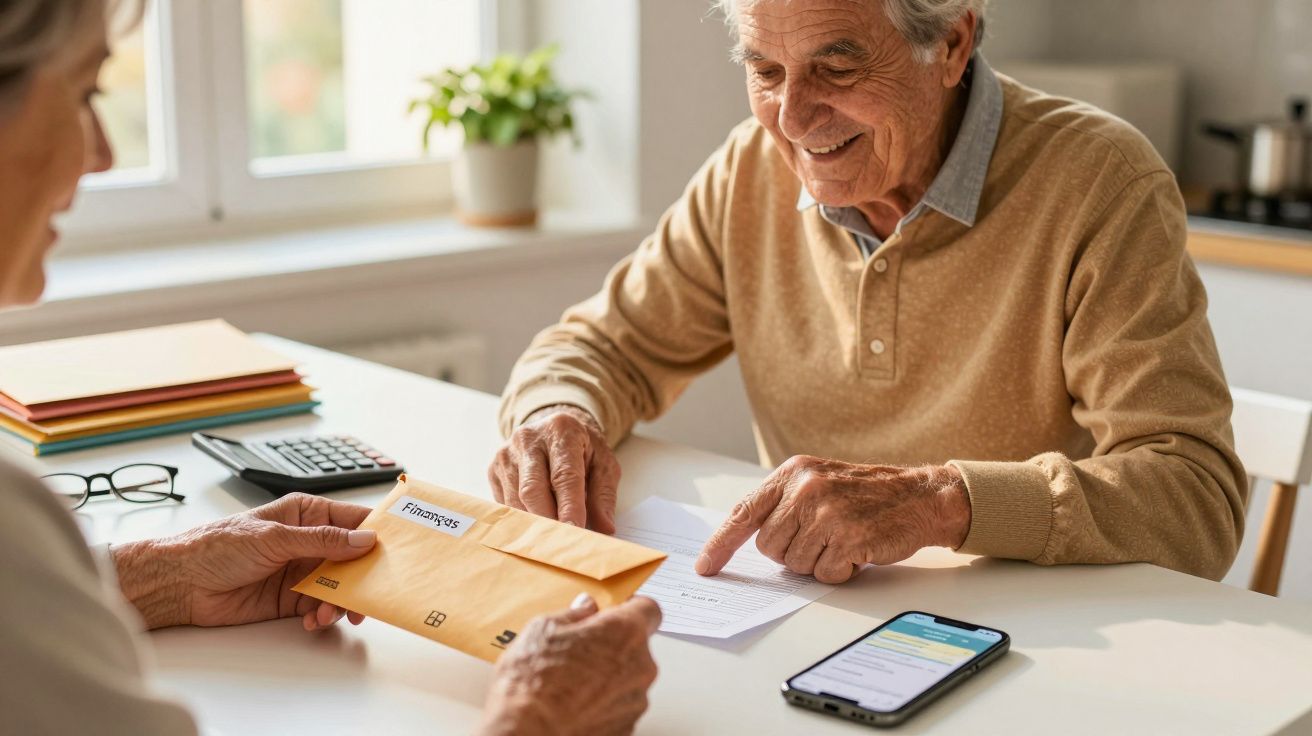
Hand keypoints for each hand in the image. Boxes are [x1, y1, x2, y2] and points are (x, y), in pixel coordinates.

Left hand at [111, 493, 375, 630]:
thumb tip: (364, 539)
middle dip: (365, 576)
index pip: (355, 519)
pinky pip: (322, 607)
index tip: (399, 549)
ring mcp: (302, 571)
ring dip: (343, 601)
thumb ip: (323, 540)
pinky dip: (324, 616)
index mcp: (308, 514)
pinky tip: (312, 619)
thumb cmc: (218, 546)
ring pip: (342, 586)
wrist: (182, 583)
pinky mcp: (293, 599)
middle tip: (372, 593)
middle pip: (355, 558)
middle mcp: (310, 542)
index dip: (379, 532)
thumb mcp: (276, 537)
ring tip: (331, 612)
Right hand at [481, 594, 661, 735]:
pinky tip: (574, 702)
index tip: (613, 611)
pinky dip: (603, 702)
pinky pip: (620, 704)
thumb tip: (585, 609)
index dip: (630, 608)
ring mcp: (636, 700)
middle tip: (579, 649)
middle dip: (612, 645)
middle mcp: (640, 666)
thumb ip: (574, 614)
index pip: (649, 609)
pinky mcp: (627, 726)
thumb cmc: (535, 682)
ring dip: (608, 676)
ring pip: (628, 678)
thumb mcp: (544, 630)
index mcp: (625, 632)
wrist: (530, 730)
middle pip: (636, 646)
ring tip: (571, 681)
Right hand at [489, 404, 621, 532]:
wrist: (554, 428)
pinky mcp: (494, 469)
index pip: (564, 476)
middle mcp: (529, 439)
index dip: (569, 507)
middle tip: (560, 545)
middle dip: (546, 521)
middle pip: (532, 490)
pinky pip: (504, 503)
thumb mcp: (603, 464)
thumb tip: (604, 528)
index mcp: (561, 431)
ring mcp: (507, 454)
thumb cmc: (582, 448)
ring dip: (533, 523)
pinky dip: (521, 519)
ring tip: (550, 538)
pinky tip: (535, 524)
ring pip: (515, 500)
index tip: (574, 531)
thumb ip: (604, 495)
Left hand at [694, 456, 971, 583]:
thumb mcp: (818, 481)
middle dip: (792, 552)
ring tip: (843, 540)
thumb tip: (748, 538)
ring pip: (795, 564)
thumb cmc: (867, 494)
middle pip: (769, 546)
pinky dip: (840, 571)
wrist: (919, 496)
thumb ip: (784, 503)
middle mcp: (805, 488)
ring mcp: (826, 512)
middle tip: (822, 537)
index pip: (745, 512)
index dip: (721, 543)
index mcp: (793, 472)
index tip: (705, 566)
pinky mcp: (848, 537)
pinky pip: (825, 574)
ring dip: (819, 562)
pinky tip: (857, 551)